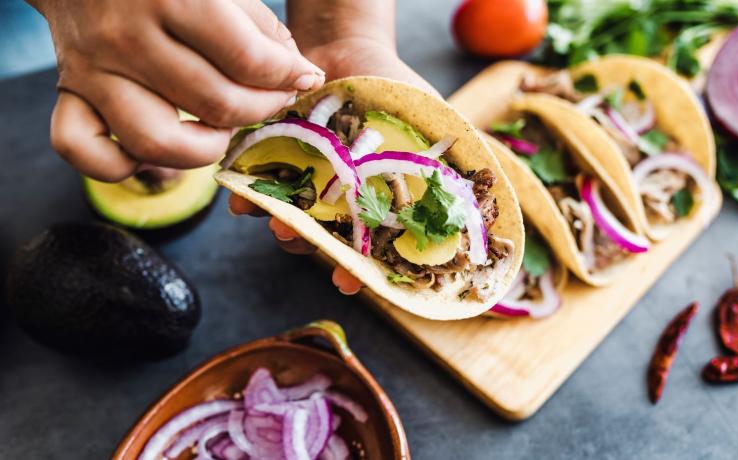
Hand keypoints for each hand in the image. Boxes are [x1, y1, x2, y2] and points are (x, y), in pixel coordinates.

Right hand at [32, 0, 323, 181]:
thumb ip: (260, 27)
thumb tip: (297, 75)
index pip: (247, 60)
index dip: (289, 75)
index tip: (305, 77)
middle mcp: (127, 38)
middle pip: (215, 104)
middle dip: (263, 109)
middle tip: (275, 99)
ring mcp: (94, 72)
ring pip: (156, 142)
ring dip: (205, 147)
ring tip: (223, 127)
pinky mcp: (70, 95)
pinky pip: (84, 151)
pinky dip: (122, 164)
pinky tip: (159, 148)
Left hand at [229, 0, 435, 295]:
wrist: (347, 49)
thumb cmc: (394, 90)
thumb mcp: (433, 125)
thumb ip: (451, 163)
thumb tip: (486, 199)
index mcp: (375, 202)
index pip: (369, 249)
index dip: (361, 271)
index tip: (350, 283)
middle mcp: (337, 202)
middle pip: (325, 242)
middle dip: (316, 252)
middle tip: (309, 252)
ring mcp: (305, 184)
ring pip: (290, 220)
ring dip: (282, 227)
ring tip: (279, 223)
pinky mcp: (274, 163)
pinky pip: (257, 187)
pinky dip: (246, 195)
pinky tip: (241, 198)